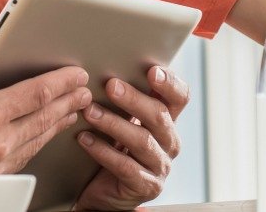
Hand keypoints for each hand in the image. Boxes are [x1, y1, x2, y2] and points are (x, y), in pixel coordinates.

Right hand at [0, 19, 92, 174]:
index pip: (38, 93)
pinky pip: (24, 157)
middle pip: (45, 117)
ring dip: (58, 123)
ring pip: (38, 140)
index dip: (62, 81)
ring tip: (71, 110)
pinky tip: (43, 133)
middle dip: (69, 102)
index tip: (77, 74)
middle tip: (85, 91)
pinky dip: (39, 142)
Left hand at [73, 66, 190, 210]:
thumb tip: (103, 69)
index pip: (180, 98)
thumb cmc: (114, 150)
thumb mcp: (123, 122)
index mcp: (167, 121)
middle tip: (110, 86)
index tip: (151, 71)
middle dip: (134, 99)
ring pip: (142, 140)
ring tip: (90, 111)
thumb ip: (124, 101)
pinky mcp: (146, 186)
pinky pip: (126, 167)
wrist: (105, 194)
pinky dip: (104, 151)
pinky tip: (85, 139)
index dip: (170, 83)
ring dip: (114, 123)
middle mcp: (169, 142)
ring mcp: (160, 166)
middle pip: (159, 116)